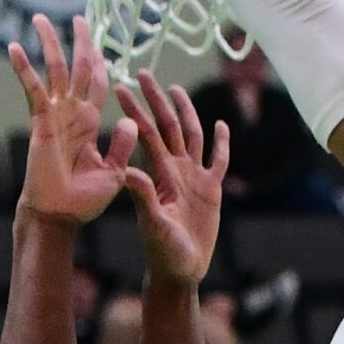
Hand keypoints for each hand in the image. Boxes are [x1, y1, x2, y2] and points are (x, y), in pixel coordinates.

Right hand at [9, 13, 137, 224]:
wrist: (59, 216)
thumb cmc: (84, 200)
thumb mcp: (115, 173)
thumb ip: (122, 146)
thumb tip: (130, 120)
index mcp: (91, 122)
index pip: (98, 83)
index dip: (100, 63)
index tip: (98, 43)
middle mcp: (73, 113)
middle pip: (78, 68)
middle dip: (79, 43)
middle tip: (79, 18)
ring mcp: (56, 115)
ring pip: (55, 71)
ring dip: (49, 45)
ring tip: (41, 19)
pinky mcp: (41, 122)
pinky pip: (33, 91)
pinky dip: (24, 69)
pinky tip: (14, 48)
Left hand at [115, 73, 229, 284]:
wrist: (180, 270)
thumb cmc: (162, 251)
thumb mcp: (152, 223)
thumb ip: (143, 196)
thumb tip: (127, 171)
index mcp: (159, 174)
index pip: (146, 134)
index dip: (135, 110)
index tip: (122, 87)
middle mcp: (175, 170)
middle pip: (168, 127)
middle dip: (156, 101)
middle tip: (144, 73)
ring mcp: (193, 178)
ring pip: (192, 136)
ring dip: (185, 113)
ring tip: (175, 90)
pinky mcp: (211, 191)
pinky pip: (218, 161)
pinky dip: (221, 144)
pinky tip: (221, 126)